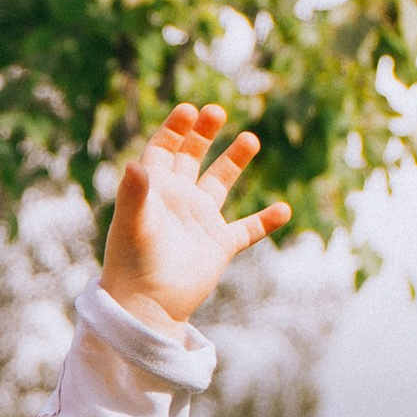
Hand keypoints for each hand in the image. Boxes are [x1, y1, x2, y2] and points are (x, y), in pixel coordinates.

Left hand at [101, 106, 288, 327]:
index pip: (163, 150)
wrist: (147, 305)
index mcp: (154, 190)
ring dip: (234, 161)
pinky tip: (283, 210)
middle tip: (217, 111)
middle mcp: (178, 200)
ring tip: (250, 139)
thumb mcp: (133, 223)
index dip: (175, 130)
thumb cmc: (134, 263)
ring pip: (220, 183)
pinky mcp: (218, 246)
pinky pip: (246, 230)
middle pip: (191, 157)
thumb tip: (134, 164)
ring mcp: (199, 221)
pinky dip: (265, 221)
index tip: (189, 110)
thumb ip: (134, 193)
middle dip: (203, 134)